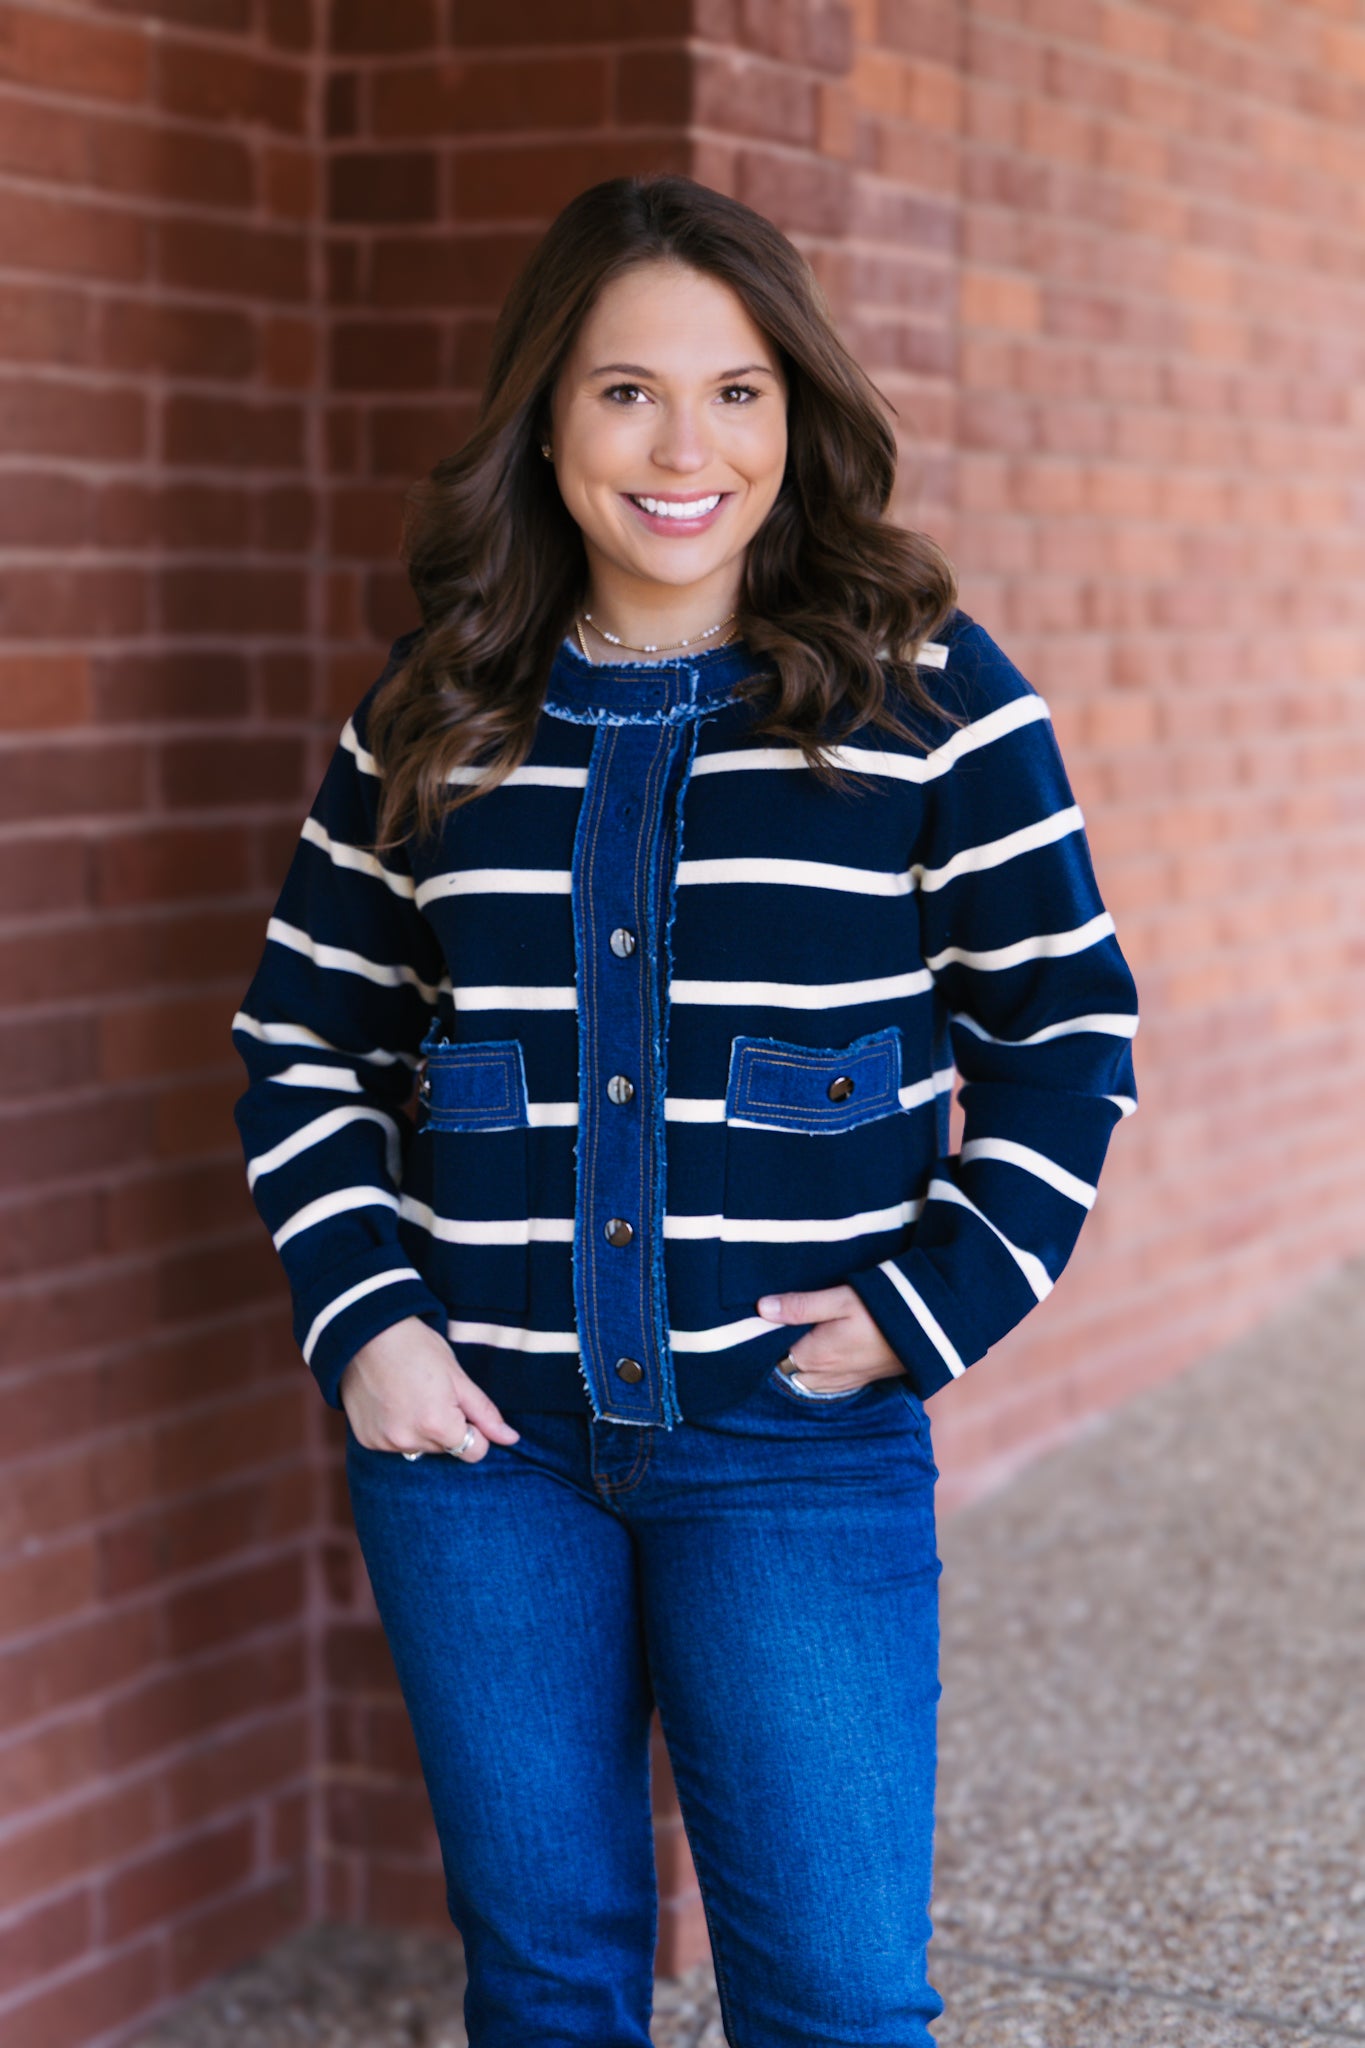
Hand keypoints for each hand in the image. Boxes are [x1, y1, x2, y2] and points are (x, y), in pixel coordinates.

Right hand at [339, 1316, 520, 1460]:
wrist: (366, 1333)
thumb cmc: (417, 1348)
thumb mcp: (458, 1377)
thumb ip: (485, 1413)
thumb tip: (511, 1439)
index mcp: (437, 1425)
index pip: (474, 1452)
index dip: (474, 1428)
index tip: (461, 1405)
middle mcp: (409, 1440)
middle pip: (447, 1449)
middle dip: (447, 1426)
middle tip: (432, 1393)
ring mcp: (384, 1442)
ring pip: (421, 1448)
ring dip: (421, 1430)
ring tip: (409, 1395)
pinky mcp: (367, 1440)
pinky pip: (394, 1444)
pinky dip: (398, 1428)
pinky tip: (391, 1402)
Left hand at [755, 1284, 905, 1394]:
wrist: (929, 1332)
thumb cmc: (881, 1311)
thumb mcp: (840, 1300)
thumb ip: (800, 1305)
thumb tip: (761, 1308)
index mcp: (813, 1357)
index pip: (771, 1355)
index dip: (765, 1338)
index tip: (764, 1320)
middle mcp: (823, 1377)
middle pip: (785, 1369)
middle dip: (778, 1352)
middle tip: (779, 1326)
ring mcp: (841, 1383)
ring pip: (803, 1379)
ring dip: (797, 1362)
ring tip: (798, 1336)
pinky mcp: (857, 1382)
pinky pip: (823, 1384)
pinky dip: (815, 1371)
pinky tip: (820, 1351)